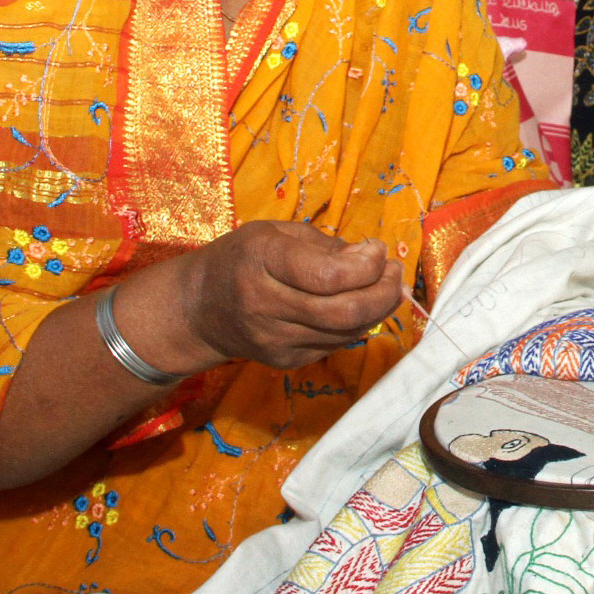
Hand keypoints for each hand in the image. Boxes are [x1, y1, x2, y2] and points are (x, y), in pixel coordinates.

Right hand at [179, 221, 403, 368]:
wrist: (199, 309)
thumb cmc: (241, 259)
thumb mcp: (273, 233)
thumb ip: (324, 244)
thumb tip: (373, 259)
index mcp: (261, 260)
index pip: (329, 276)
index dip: (367, 266)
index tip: (378, 251)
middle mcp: (266, 304)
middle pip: (346, 312)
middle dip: (384, 293)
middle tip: (395, 274)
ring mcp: (275, 340)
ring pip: (348, 333)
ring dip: (378, 310)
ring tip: (385, 287)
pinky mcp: (285, 361)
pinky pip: (336, 345)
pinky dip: (356, 325)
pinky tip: (357, 305)